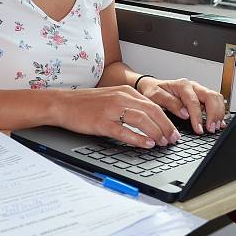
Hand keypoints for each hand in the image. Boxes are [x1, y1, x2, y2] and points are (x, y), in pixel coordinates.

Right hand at [52, 86, 179, 148]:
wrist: (62, 103)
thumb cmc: (86, 103)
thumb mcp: (112, 97)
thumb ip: (129, 104)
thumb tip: (149, 119)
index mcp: (125, 91)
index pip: (153, 104)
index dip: (166, 119)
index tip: (173, 130)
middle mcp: (121, 97)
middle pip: (152, 111)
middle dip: (166, 127)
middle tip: (173, 139)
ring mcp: (111, 110)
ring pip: (142, 120)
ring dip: (156, 132)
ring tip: (163, 142)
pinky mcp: (102, 122)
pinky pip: (124, 131)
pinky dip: (138, 138)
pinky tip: (147, 144)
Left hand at [137, 77, 225, 134]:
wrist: (151, 86)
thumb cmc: (153, 91)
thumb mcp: (155, 96)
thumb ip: (170, 103)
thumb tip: (184, 113)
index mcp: (182, 85)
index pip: (194, 102)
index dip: (198, 117)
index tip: (199, 130)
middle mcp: (193, 86)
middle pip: (211, 97)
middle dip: (213, 114)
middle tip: (211, 129)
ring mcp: (199, 91)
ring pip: (216, 98)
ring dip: (218, 112)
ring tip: (216, 127)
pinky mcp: (202, 96)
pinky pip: (215, 101)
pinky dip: (220, 111)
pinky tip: (220, 122)